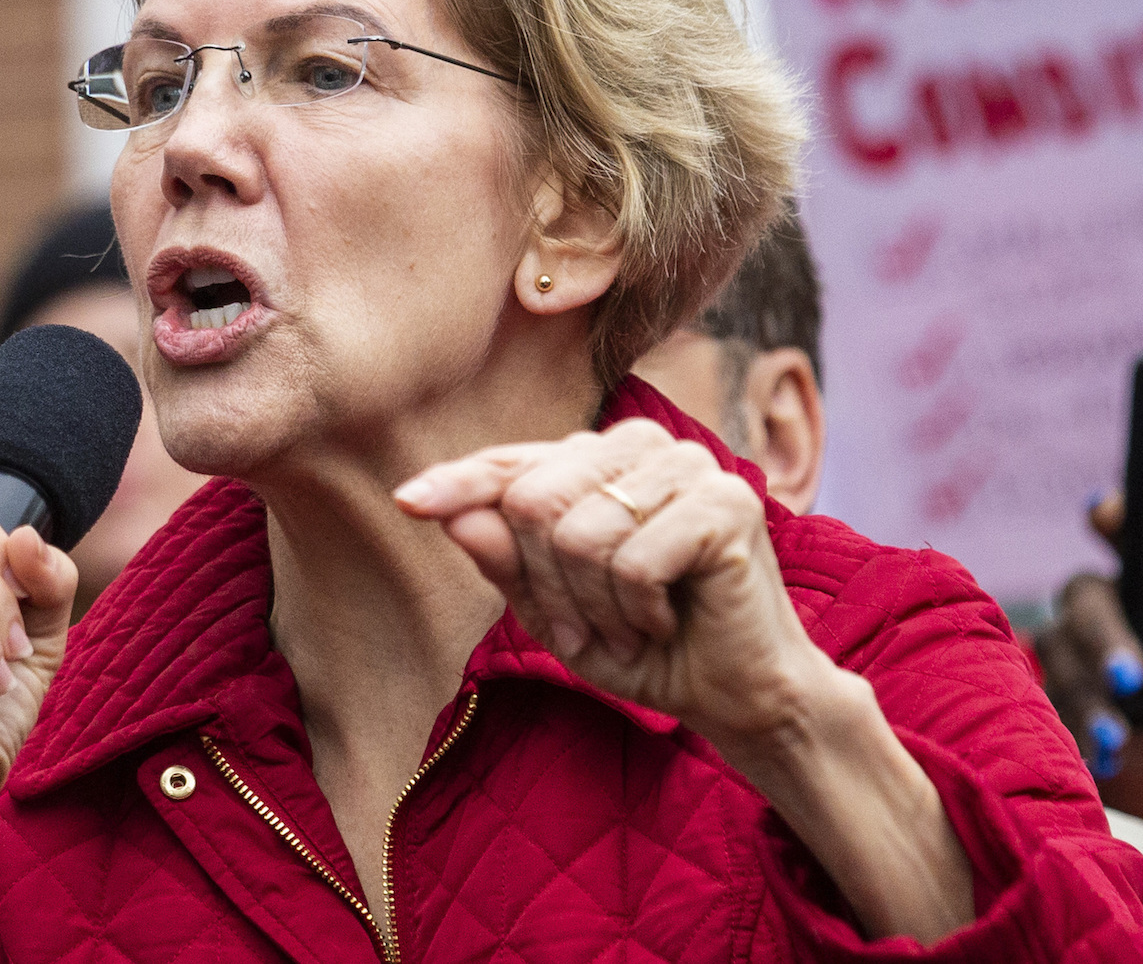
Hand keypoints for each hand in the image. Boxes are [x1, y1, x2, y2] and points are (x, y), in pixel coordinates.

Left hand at [396, 418, 836, 749]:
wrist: (736, 696)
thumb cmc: (645, 648)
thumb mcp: (554, 612)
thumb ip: (505, 562)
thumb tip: (451, 516)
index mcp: (598, 461)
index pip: (511, 464)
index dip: (458, 485)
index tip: (406, 501)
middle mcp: (641, 446)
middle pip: (533, 502)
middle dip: (547, 586)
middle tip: (586, 630)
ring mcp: (689, 467)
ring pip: (579, 534)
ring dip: (594, 608)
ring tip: (631, 627)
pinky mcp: (727, 503)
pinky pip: (632, 561)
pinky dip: (637, 611)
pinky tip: (667, 619)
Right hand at [1036, 492, 1142, 867]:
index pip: (1137, 537)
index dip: (1116, 518)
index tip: (1105, 515)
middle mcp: (1118, 610)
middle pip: (1086, 593)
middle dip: (1103, 632)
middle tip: (1131, 678)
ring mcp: (1080, 654)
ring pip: (1057, 645)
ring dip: (1085, 691)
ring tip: (1117, 738)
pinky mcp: (1056, 695)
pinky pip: (1044, 695)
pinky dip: (1072, 724)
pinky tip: (1103, 754)